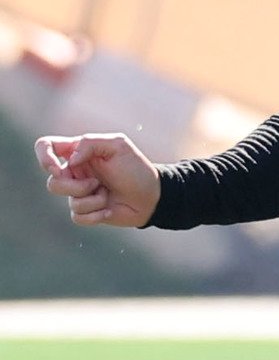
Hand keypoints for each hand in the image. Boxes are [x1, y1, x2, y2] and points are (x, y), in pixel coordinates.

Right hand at [34, 133, 159, 226]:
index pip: (46, 146)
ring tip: (107, 195)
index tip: (56, 167)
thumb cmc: (137, 169)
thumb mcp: (119, 146)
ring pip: (67, 199)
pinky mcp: (86, 210)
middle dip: (75, 186)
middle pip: (53, 181)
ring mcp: (79, 192)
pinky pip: (77, 216)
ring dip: (91, 200)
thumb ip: (90, 143)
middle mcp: (75, 172)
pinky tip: (109, 209)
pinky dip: (95, 214)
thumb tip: (70, 159)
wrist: (152, 196)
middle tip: (96, 183)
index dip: (43, 156)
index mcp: (79, 153)